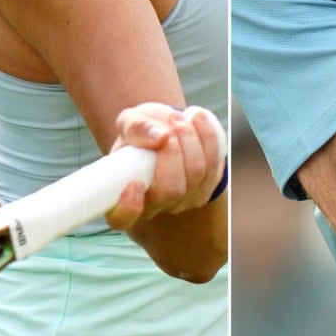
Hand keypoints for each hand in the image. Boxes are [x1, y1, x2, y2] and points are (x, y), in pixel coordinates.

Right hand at [104, 102, 225, 231]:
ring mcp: (182, 202)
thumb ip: (136, 127)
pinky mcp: (205, 189)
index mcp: (122, 199)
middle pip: (170, 190)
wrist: (165, 131)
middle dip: (173, 153)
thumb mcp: (130, 122)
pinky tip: (197, 118)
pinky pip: (214, 165)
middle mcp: (153, 207)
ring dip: (191, 139)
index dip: (128, 208)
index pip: (121, 219)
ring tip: (179, 117)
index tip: (133, 184)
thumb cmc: (142, 132)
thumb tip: (159, 137)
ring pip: (196, 174)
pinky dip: (208, 137)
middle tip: (167, 127)